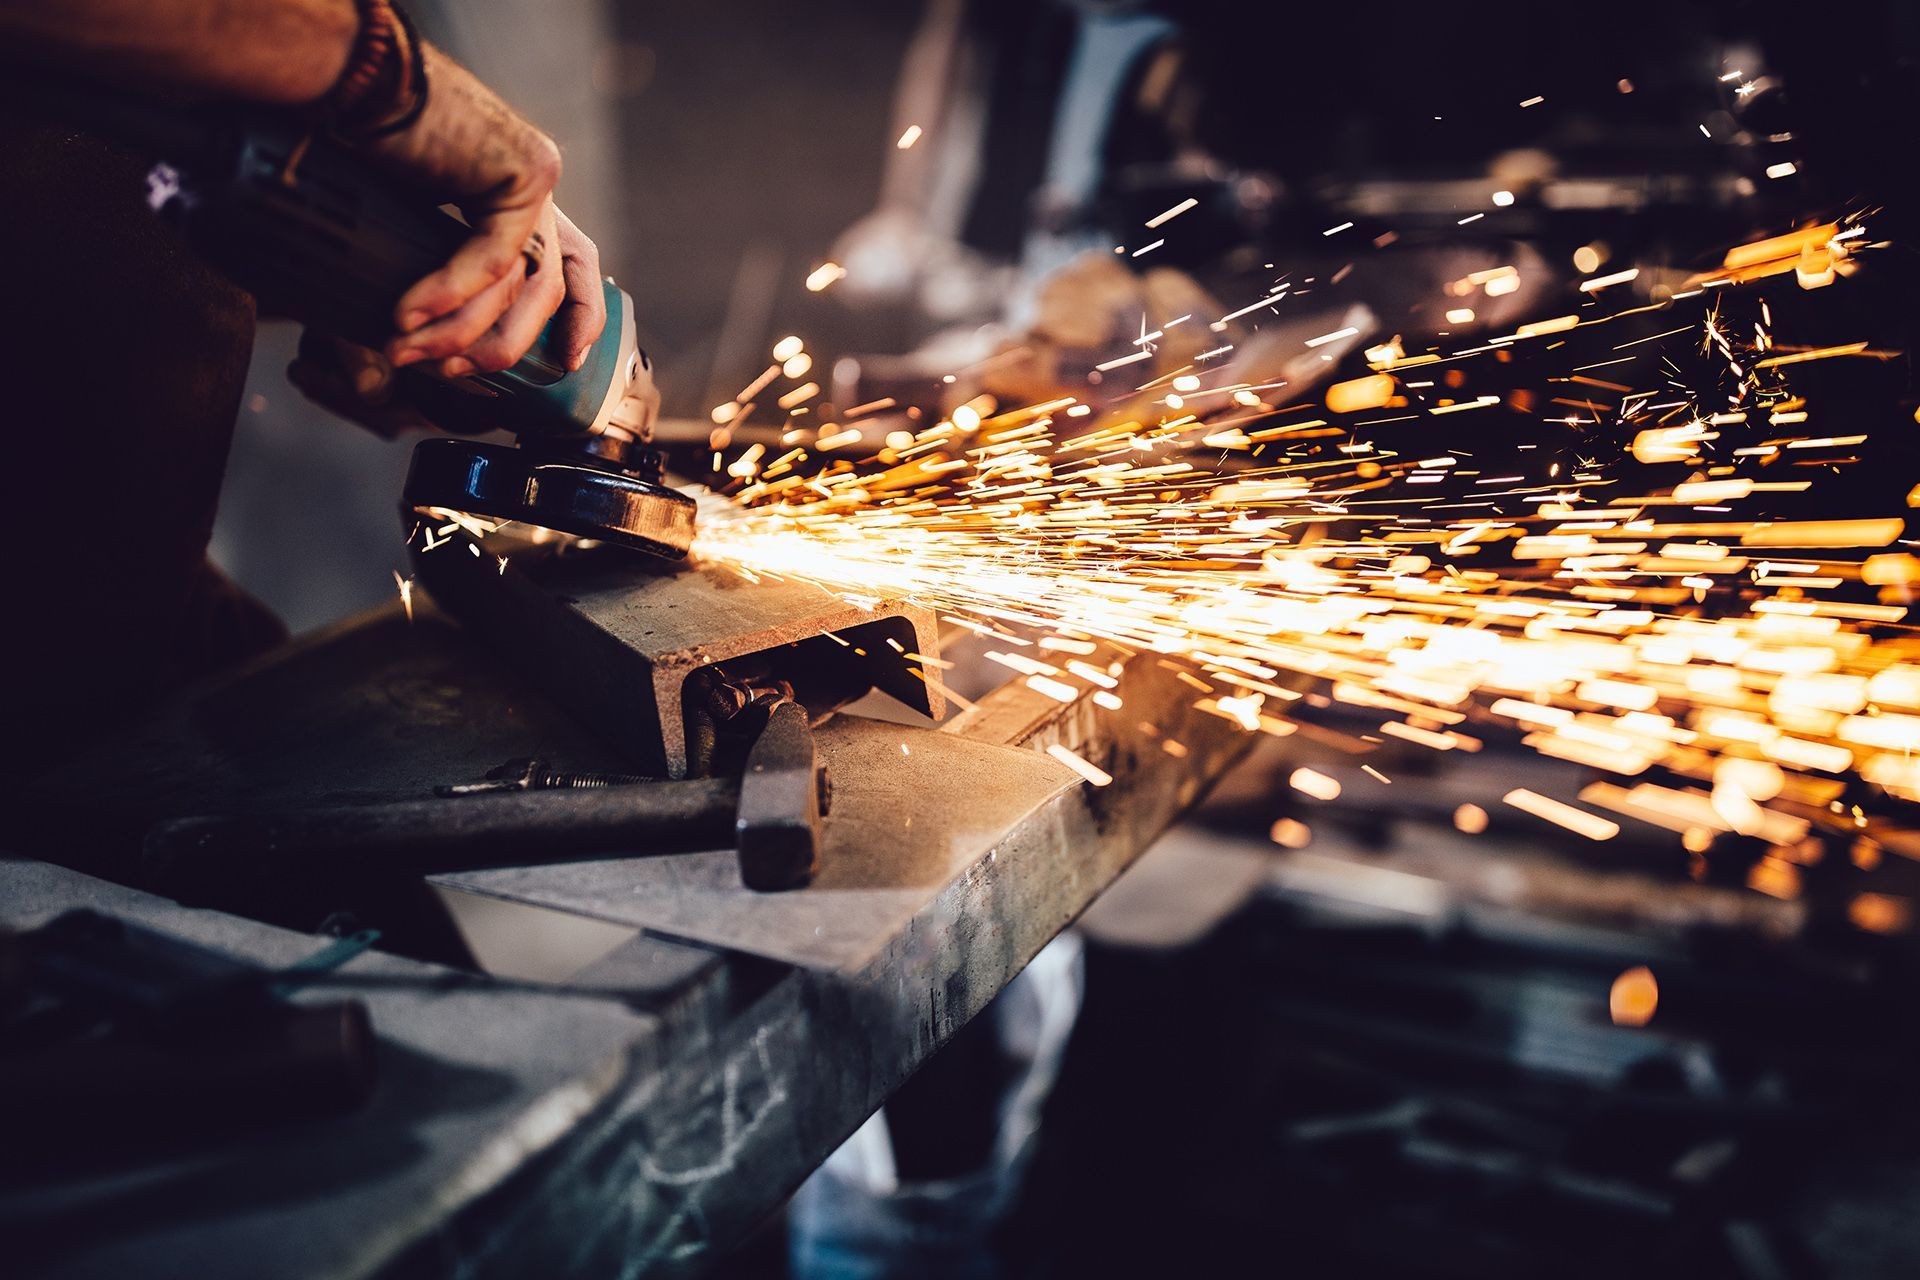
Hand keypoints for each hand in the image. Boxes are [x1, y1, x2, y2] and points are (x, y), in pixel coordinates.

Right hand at [353, 43, 605, 376]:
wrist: (348, 76)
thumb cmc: (357, 147)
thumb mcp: (400, 235)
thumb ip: (413, 296)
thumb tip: (383, 375)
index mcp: (519, 196)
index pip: (576, 267)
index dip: (580, 321)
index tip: (566, 365)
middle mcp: (537, 188)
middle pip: (549, 292)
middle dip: (496, 346)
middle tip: (440, 372)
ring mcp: (536, 178)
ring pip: (524, 284)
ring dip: (460, 329)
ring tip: (407, 350)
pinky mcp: (524, 171)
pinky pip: (495, 256)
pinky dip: (449, 292)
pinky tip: (407, 314)